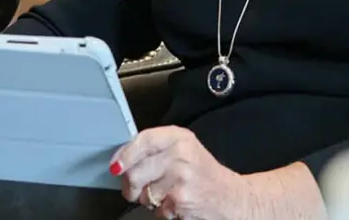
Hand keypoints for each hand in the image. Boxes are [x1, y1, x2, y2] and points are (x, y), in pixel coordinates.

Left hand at [110, 126, 249, 219]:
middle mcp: (180, 155)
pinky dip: (161, 210)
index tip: (116, 165)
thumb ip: (154, 148)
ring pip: (143, 193)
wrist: (232, 197)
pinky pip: (156, 209)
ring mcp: (181, 178)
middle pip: (135, 172)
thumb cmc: (203, 173)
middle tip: (134, 188)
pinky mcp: (180, 200)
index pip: (143, 141)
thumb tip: (121, 158)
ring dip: (147, 199)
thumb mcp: (183, 149)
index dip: (125, 155)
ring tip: (165, 194)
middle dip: (130, 185)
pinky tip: (175, 203)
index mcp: (179, 138)